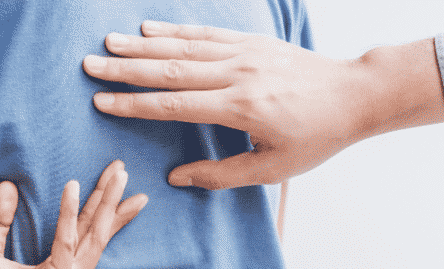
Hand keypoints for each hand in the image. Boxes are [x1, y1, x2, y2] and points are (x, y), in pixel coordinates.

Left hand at [0, 160, 147, 268]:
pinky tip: (70, 188)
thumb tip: (8, 187)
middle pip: (96, 229)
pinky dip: (67, 217)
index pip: (86, 229)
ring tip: (116, 174)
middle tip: (123, 167)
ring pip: (91, 235)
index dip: (104, 205)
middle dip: (112, 198)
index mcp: (58, 265)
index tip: (117, 177)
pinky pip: (64, 245)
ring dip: (103, 202)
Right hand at [83, 21, 443, 189]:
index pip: (175, 105)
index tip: (102, 102)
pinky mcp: (253, 41)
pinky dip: (175, 30)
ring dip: (143, 45)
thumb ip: (223, 174)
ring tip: (108, 43)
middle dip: (126, 69)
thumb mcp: (274, 169)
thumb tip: (178, 178)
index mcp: (241, 108)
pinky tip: (149, 29)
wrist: (354, 95)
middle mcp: (238, 74)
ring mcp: (245, 53)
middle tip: (90, 66)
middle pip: (171, 69)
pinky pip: (207, 33)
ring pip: (184, 46)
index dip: (135, 105)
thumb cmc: (316, 137)